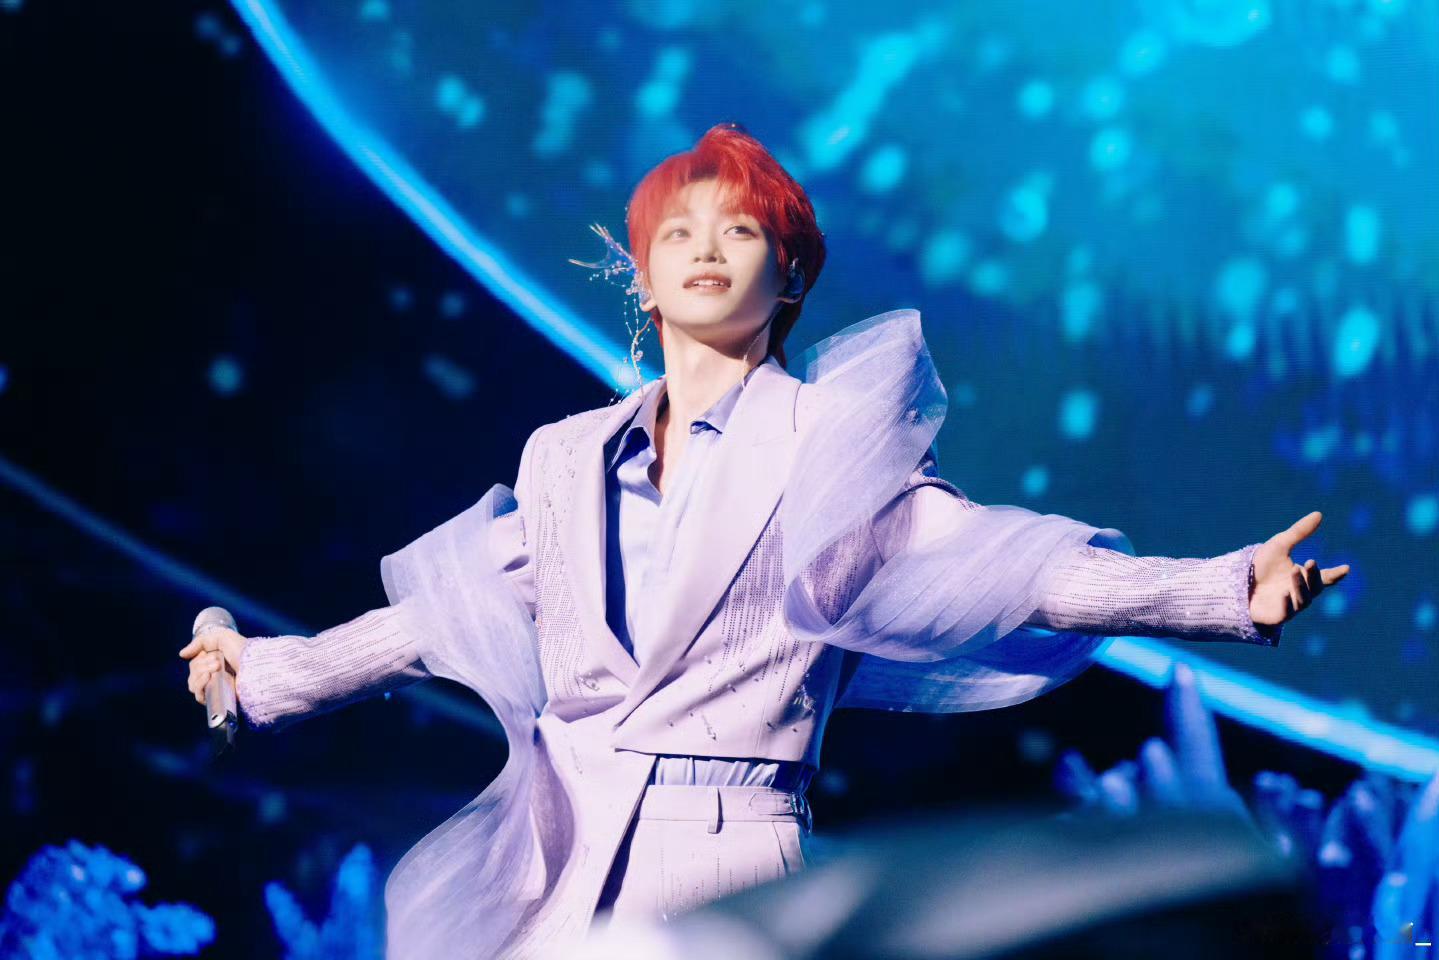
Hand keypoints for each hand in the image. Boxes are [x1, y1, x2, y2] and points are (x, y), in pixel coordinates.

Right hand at [178, 627, 247, 704]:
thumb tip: (182, 654)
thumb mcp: (221, 637)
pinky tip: (208, 677)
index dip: (199, 659)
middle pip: (192, 673)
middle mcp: (215, 676)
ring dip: (200, 674)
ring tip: (217, 668)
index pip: (195, 664)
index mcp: (215, 663)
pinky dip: (200, 685)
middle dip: (201, 665)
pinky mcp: (218, 699)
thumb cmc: (243, 651)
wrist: (257, 666)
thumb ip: (200, 642)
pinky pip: (199, 696)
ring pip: (193, 684)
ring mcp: (216, 688)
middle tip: (218, 662)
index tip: (212, 654)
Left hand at [1249, 511, 1349, 628]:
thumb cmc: (1259, 565)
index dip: (1335, 574)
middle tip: (1310, 562)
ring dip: (1301, 585)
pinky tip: (1284, 594)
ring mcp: (1289, 606)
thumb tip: (1319, 514)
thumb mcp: (1279, 545)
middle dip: (1314, 575)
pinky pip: (1286, 612)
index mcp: (1303, 578)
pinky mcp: (1276, 616)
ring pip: (1303, 599)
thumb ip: (1299, 532)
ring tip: (1294, 570)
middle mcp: (1299, 593)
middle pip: (1314, 587)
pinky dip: (1287, 604)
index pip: (1324, 577)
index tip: (1346, 567)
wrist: (1235, 582)